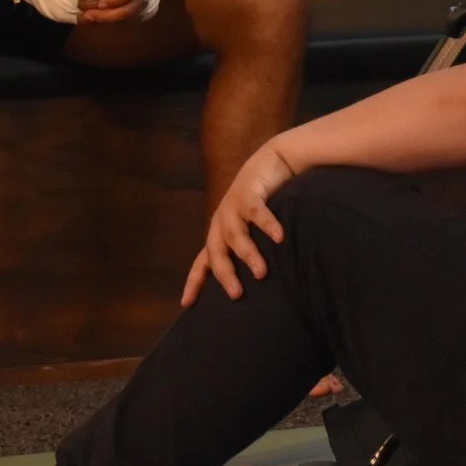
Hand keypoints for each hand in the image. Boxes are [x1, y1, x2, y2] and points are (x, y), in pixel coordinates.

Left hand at [182, 141, 297, 305]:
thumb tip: (259, 279)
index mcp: (220, 233)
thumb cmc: (262, 200)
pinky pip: (257, 212)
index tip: (186, 304)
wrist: (270, 161)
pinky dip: (267, 226)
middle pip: (216, 252)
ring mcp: (233, 207)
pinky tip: (278, 238)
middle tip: (237, 295)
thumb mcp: (252, 227)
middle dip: (224, 275)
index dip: (194, 282)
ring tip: (261, 273)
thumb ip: (251, 248)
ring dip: (248, 255)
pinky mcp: (249, 193)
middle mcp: (222, 222)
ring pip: (235, 236)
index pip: (202, 262)